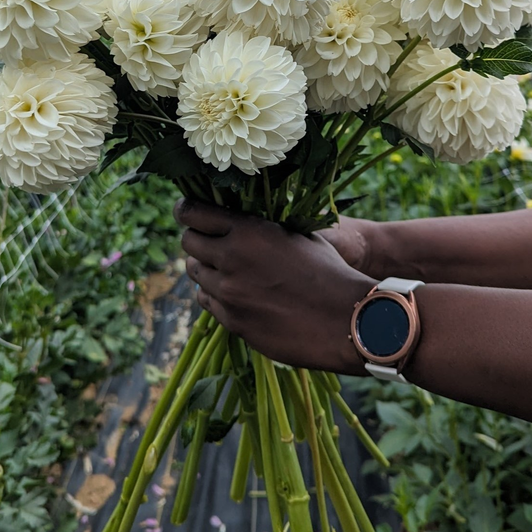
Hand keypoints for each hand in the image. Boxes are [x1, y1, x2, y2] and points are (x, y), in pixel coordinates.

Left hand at [174, 200, 377, 374]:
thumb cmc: (328, 271)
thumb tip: (238, 215)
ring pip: (195, 274)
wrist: (345, 320)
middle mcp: (229, 259)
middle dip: (195, 238)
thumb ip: (260, 226)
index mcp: (246, 230)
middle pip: (188, 243)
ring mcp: (227, 293)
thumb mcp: (295, 234)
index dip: (185, 209)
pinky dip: (215, 294)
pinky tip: (233, 293)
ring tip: (225, 268)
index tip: (185, 210)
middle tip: (208, 240)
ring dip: (205, 267)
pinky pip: (207, 302)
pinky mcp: (232, 321)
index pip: (193, 213)